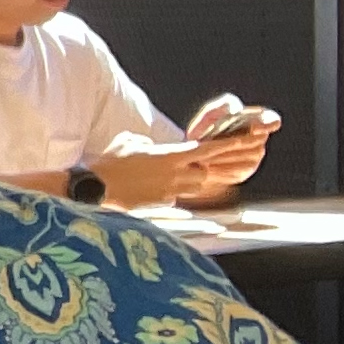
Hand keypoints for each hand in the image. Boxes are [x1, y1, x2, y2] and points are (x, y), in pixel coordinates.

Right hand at [95, 123, 275, 207]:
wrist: (95, 188)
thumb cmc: (110, 163)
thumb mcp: (129, 142)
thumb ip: (148, 143)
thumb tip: (151, 146)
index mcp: (170, 156)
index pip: (208, 149)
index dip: (231, 144)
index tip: (249, 139)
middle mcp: (174, 175)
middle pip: (206, 173)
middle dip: (208, 169)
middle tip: (207, 163)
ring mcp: (168, 192)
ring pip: (193, 188)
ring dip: (192, 182)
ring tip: (180, 176)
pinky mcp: (159, 204)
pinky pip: (174, 198)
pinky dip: (172, 193)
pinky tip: (155, 189)